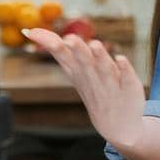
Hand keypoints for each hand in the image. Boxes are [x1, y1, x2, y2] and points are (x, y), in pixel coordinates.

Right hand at [21, 27, 145, 148]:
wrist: (119, 128)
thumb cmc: (94, 93)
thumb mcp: (74, 73)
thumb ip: (60, 51)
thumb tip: (34, 32)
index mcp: (77, 72)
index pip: (61, 55)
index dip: (47, 42)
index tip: (30, 31)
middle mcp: (92, 78)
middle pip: (83, 62)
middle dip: (78, 50)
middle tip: (70, 38)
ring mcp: (111, 85)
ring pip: (104, 69)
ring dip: (100, 57)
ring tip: (95, 44)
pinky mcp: (129, 88)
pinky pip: (127, 78)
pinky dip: (125, 69)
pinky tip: (121, 59)